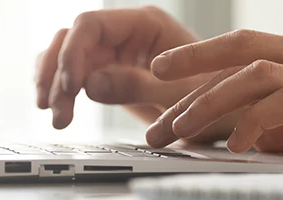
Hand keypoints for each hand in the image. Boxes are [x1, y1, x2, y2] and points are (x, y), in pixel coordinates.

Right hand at [35, 6, 238, 142]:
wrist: (229, 113)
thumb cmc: (216, 96)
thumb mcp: (178, 95)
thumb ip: (135, 86)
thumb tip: (90, 83)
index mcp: (145, 24)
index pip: (91, 24)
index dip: (72, 53)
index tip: (70, 85)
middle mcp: (127, 33)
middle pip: (72, 40)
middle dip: (58, 74)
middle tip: (57, 110)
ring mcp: (116, 51)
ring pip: (66, 55)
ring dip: (53, 83)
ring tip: (56, 116)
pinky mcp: (111, 73)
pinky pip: (74, 73)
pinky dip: (60, 89)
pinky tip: (57, 109)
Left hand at [143, 30, 282, 165]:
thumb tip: (263, 135)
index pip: (250, 43)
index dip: (202, 53)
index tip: (166, 68)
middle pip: (240, 57)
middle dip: (190, 86)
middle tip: (158, 121)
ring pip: (252, 75)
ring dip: (208, 104)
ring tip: (177, 132)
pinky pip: (282, 105)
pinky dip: (250, 123)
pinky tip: (234, 147)